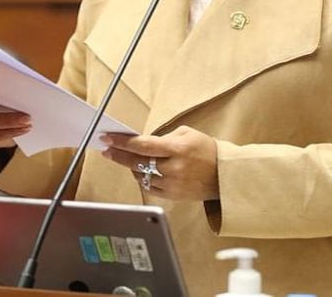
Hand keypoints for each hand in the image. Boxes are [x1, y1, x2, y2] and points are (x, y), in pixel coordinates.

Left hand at [101, 125, 218, 200]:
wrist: (224, 175)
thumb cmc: (206, 150)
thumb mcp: (187, 134)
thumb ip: (163, 137)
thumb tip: (141, 142)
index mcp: (177, 149)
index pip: (143, 146)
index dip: (122, 142)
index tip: (107, 138)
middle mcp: (173, 168)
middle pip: (137, 162)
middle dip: (118, 155)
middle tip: (106, 149)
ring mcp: (172, 184)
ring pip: (141, 176)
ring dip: (132, 166)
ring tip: (130, 158)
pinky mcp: (172, 196)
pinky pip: (149, 187)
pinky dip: (143, 178)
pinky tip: (143, 170)